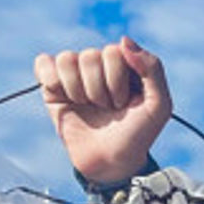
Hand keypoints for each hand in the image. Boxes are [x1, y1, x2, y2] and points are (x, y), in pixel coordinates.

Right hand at [34, 36, 170, 184]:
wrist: (112, 163)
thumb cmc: (137, 135)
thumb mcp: (159, 105)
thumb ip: (153, 68)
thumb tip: (123, 40)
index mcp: (124, 65)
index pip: (113, 52)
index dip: (117, 81)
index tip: (124, 103)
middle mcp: (99, 67)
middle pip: (90, 56)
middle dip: (99, 90)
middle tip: (107, 109)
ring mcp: (75, 75)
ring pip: (67, 59)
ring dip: (79, 90)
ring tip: (89, 107)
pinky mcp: (52, 86)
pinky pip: (43, 63)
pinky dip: (51, 79)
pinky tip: (63, 96)